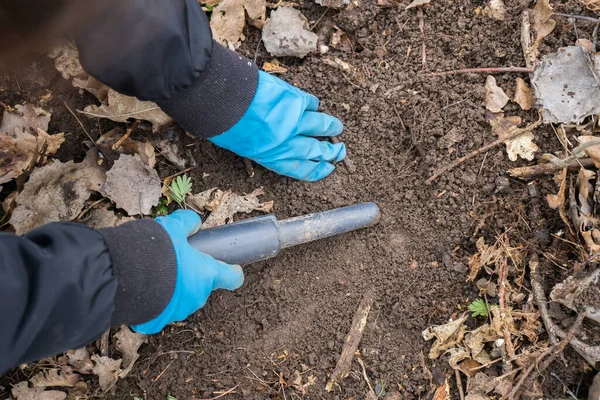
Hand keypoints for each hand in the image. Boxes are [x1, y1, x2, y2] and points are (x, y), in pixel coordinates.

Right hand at [132, 210, 243, 333]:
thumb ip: (187, 223)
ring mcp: (177, 312)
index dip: (232, 271)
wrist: (123, 277)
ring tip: (154, 272)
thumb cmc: (154, 252)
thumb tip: (194, 223)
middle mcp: (196, 297)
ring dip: (173, 287)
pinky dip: (155, 300)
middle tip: (174, 260)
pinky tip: (142, 287)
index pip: (231, 277)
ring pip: (180, 297)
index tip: (232, 269)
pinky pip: (159, 309)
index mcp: (207, 275)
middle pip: (201, 285)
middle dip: (191, 275)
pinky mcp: (157, 321)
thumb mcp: (173, 227)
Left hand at [209, 71, 345, 181]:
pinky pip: (309, 103)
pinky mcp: (294, 99)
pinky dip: (313, 105)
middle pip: (315, 151)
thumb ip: (261, 148)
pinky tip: (315, 105)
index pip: (301, 169)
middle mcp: (287, 142)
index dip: (317, 170)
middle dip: (330, 152)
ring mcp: (293, 120)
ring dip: (330, 127)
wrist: (223, 100)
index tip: (328, 169)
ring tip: (338, 128)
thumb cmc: (223, 126)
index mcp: (272, 157)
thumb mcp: (240, 146)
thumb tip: (270, 145)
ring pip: (320, 126)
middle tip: (340, 152)